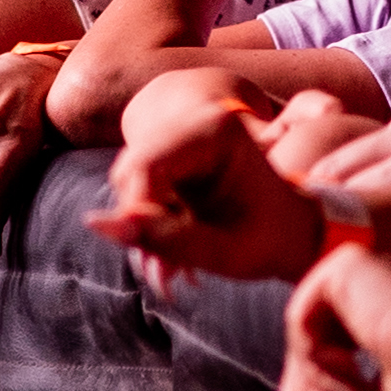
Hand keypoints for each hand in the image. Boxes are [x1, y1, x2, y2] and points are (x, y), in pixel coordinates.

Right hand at [86, 72, 319, 289]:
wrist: (294, 235)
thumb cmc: (271, 241)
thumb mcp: (223, 253)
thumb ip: (163, 239)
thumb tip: (95, 223)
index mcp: (219, 130)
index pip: (149, 161)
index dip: (137, 210)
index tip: (150, 256)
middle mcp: (196, 122)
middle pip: (131, 167)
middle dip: (138, 218)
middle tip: (164, 267)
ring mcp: (182, 136)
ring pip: (128, 178)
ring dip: (140, 221)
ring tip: (172, 261)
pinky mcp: (172, 157)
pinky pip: (136, 185)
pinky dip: (145, 219)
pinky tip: (172, 243)